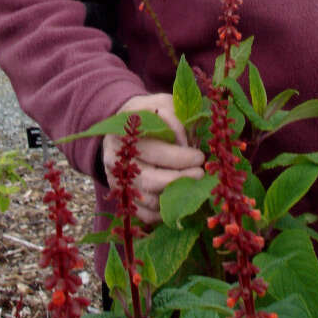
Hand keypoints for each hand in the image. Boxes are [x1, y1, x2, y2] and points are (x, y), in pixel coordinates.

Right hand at [102, 92, 205, 224]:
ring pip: (147, 200)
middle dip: (179, 180)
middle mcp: (116, 159)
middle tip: (200, 175)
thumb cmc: (150, 113)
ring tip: (192, 187)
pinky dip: (162, 213)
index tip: (199, 157)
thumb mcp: (162, 103)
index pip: (152, 150)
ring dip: (174, 198)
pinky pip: (143, 214)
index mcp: (124, 132)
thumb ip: (176, 117)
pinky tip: (177, 201)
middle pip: (148, 179)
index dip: (178, 157)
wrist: (123, 128)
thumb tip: (189, 143)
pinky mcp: (122, 196)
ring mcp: (118, 180)